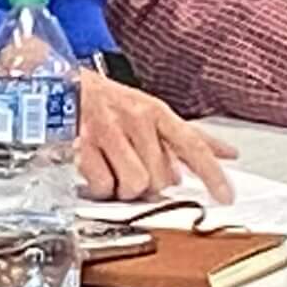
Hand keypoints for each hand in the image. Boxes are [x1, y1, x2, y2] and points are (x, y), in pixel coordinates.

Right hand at [75, 68, 238, 202]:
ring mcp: (109, 131)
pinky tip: (95, 169)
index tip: (227, 197)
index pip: (193, 145)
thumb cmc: (107, 104)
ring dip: (124, 188)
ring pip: (135, 185)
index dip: (213, 174)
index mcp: (156, 112)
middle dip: (149, 184)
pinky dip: (100, 187)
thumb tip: (227, 153)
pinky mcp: (82, 146)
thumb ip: (187, 137)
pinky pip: (104, 187)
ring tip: (113, 169)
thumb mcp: (149, 111)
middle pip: (161, 178)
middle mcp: (136, 119)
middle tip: (132, 167)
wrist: (59, 89)